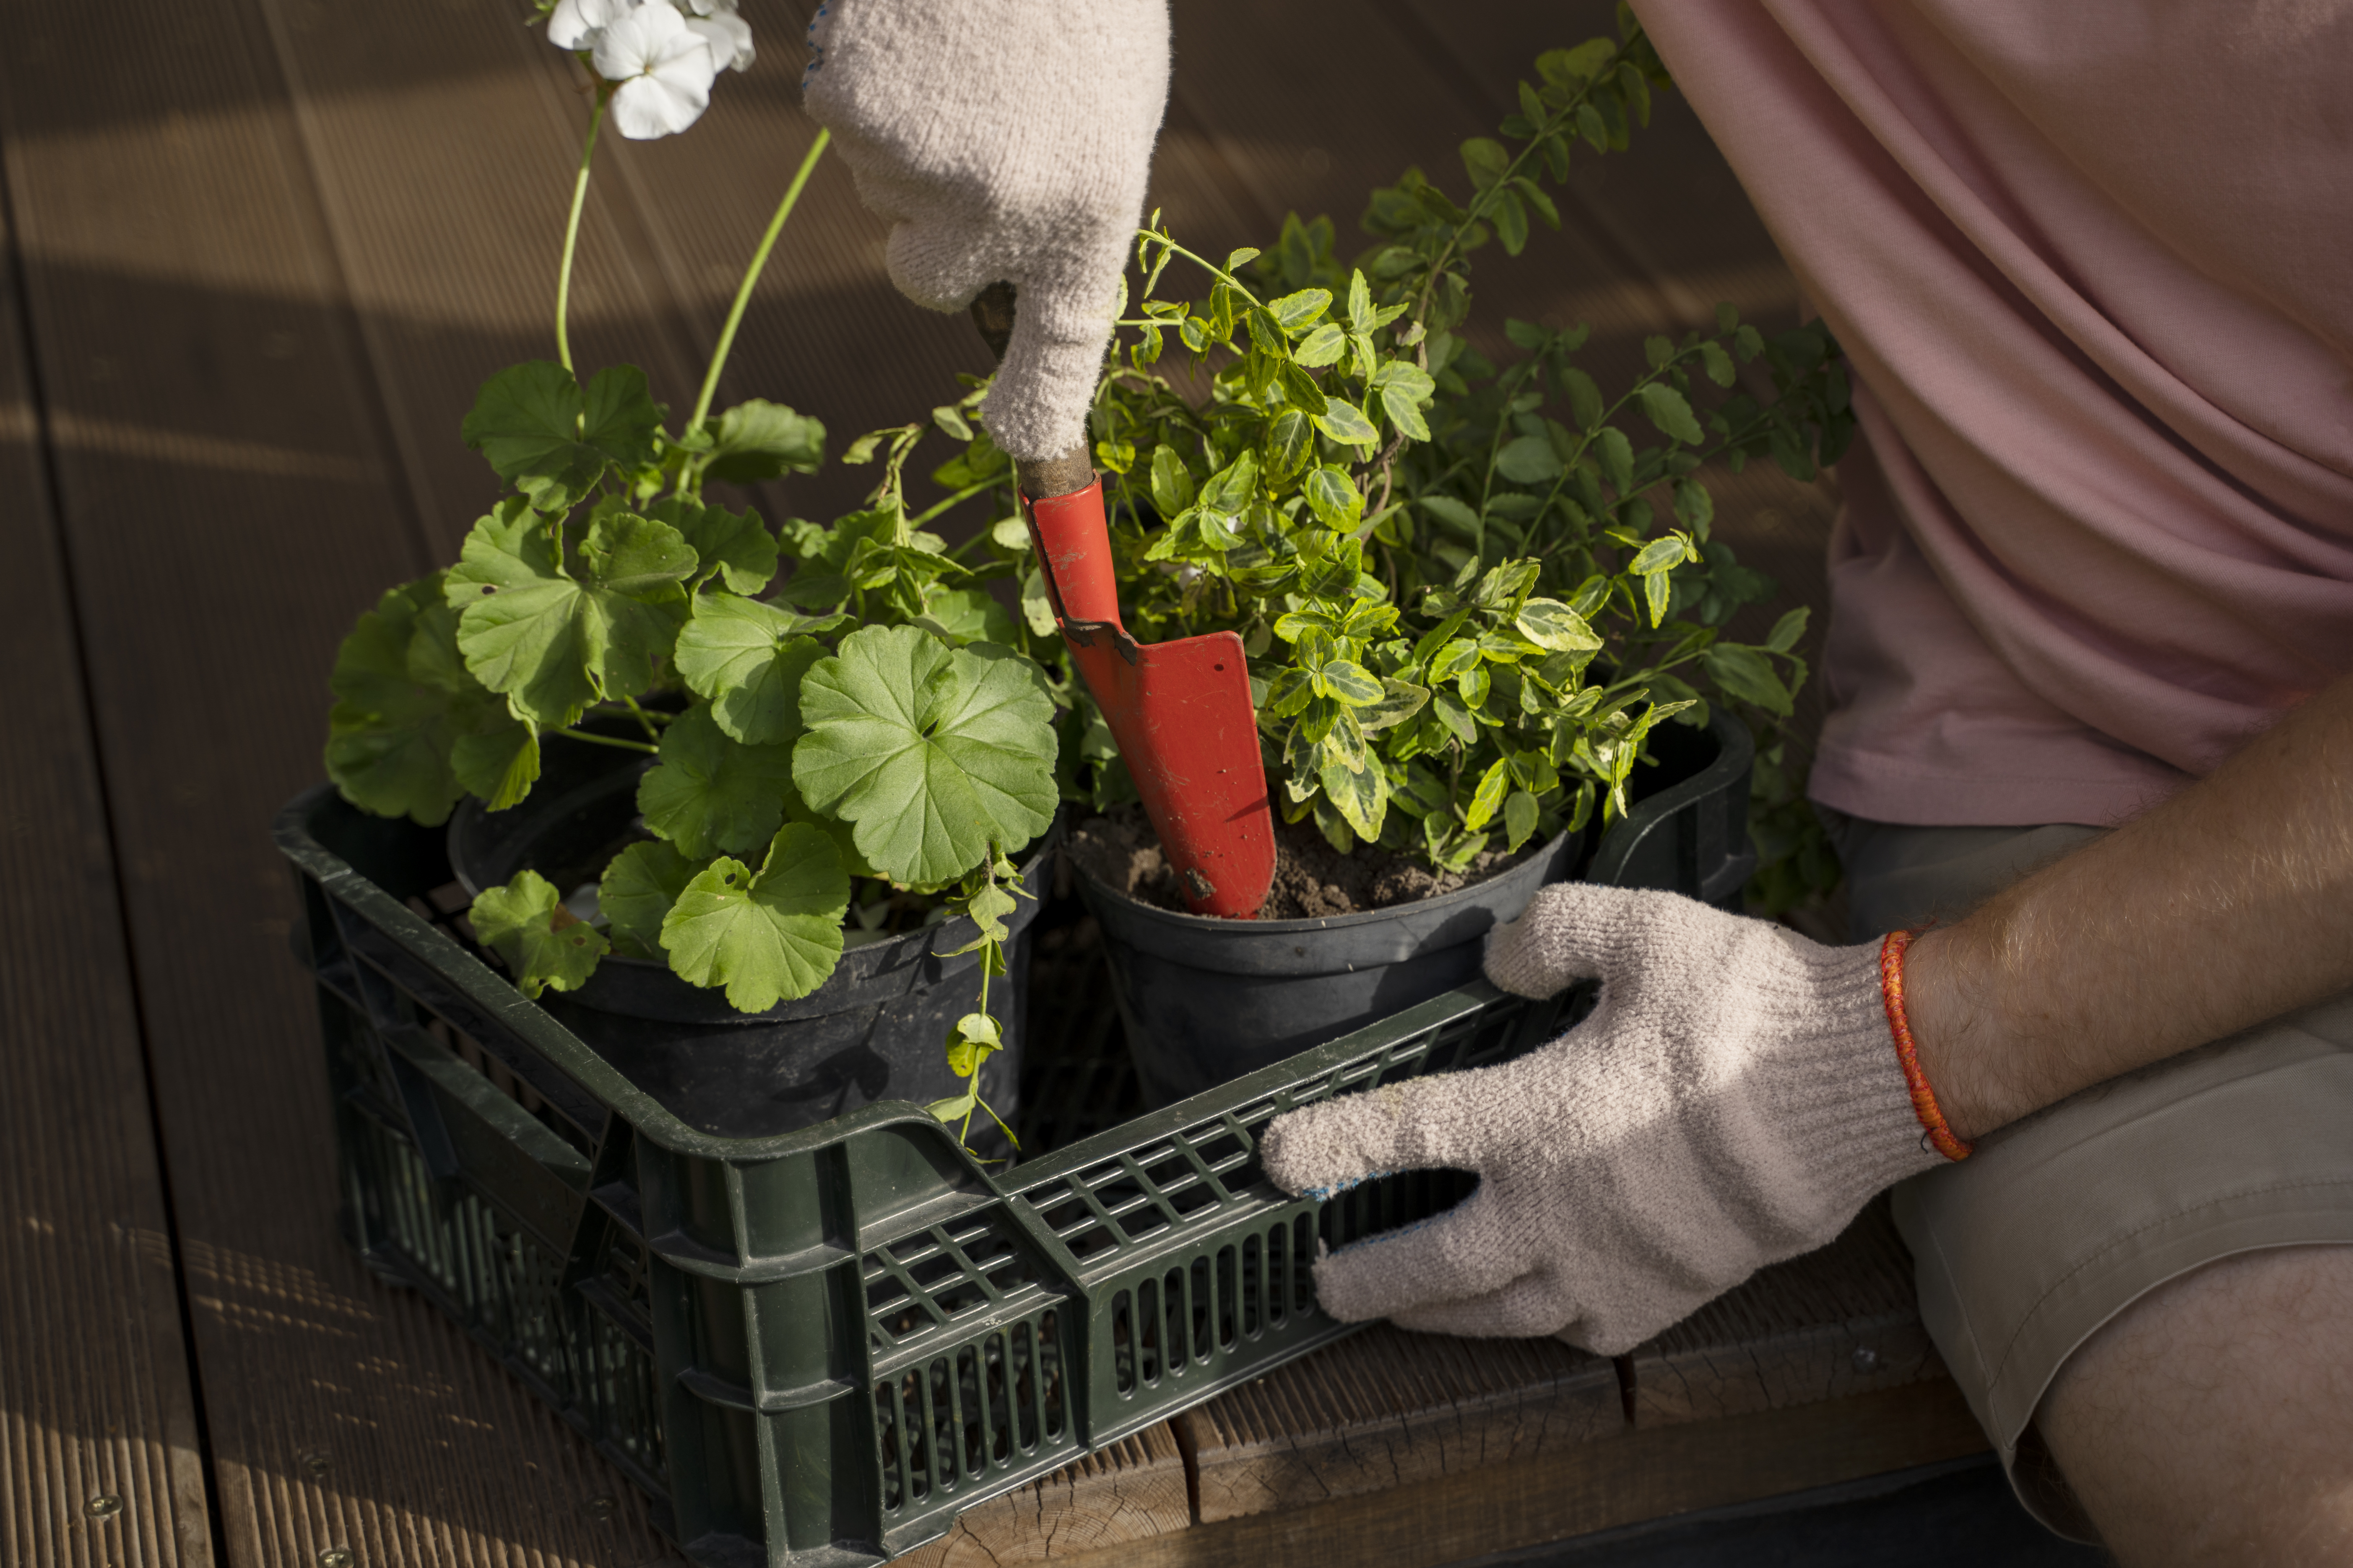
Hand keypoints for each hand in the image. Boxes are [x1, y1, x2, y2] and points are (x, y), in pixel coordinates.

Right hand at [802, 0, 1169, 462]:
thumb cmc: (1077, 1)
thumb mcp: (1107, 110)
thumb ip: (1059, 200)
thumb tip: (1000, 268)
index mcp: (1088, 207)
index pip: (1062, 342)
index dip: (1038, 412)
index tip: (1022, 450)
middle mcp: (1001, 207)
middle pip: (926, 273)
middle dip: (934, 221)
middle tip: (979, 128)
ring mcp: (918, 162)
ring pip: (879, 190)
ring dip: (909, 135)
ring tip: (966, 55)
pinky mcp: (849, 108)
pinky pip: (840, 128)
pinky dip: (866, 84)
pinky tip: (918, 32)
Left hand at [1258, 884, 1937, 1353]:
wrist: (1860, 1088)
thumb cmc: (1745, 1007)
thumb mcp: (1639, 930)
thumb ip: (1548, 935)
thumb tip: (1496, 960)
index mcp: (1537, 1116)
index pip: (1399, 1134)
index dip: (1327, 1146)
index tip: (1273, 1160)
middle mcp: (1558, 1208)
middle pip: (1430, 1268)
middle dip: (1364, 1280)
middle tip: (1321, 1282)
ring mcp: (1613, 1265)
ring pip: (1496, 1314)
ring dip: (1435, 1316)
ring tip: (1397, 1311)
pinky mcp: (1668, 1297)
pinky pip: (1579, 1330)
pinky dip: (1538, 1325)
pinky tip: (1527, 1307)